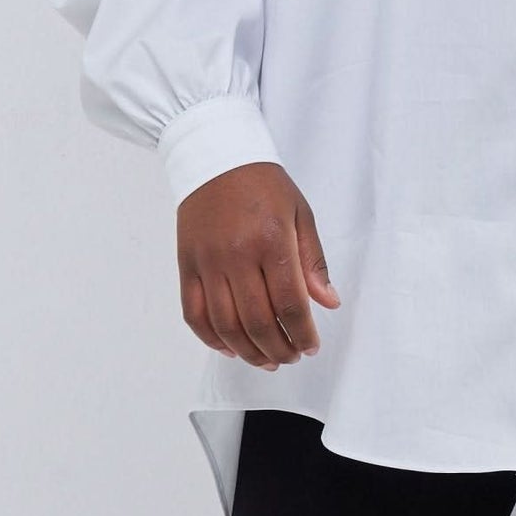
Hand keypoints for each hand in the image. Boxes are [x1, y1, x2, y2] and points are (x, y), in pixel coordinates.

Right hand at [176, 161, 340, 367]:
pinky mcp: (186, 264)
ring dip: (248, 352)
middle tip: (291, 357)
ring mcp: (208, 262)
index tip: (311, 346)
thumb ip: (314, 261)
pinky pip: (194, 314)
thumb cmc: (264, 184)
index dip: (302, 333)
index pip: (290, 303)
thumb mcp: (300, 213)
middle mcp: (237, 255)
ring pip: (226, 325)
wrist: (216, 156)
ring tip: (266, 359)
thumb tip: (329, 303)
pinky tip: (231, 347)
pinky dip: (212, 339)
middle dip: (278, 349)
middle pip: (257, 322)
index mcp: (271, 240)